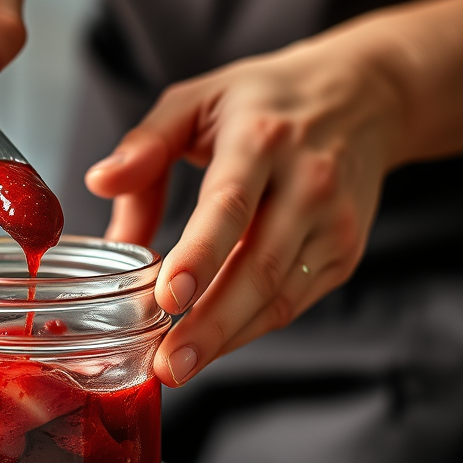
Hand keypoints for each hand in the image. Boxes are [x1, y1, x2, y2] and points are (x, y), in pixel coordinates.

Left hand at [85, 0, 462, 386]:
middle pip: (259, 265)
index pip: (230, 204)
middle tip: (168, 365)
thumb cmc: (264, 100)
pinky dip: (251, 327)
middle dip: (211, 323)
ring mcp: (333, 222)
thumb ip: (145, 144)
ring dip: (228, 337)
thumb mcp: (199, 99)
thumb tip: (97, 183)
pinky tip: (213, 344)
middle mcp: (307, 182)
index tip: (167, 298)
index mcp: (262, 138)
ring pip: (280, 294)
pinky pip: (294, 301)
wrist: (365, 97)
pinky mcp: (344, 251)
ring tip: (179, 366)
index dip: (200, 255)